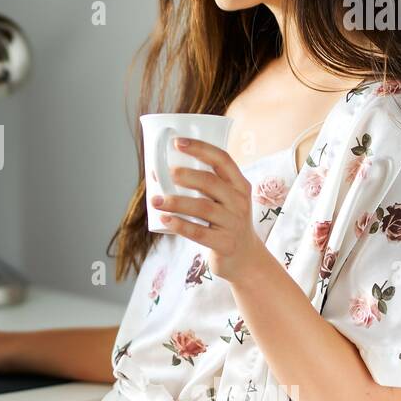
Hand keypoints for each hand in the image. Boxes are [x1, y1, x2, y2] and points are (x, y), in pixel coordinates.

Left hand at [149, 136, 269, 283]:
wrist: (245, 258)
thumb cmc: (226, 222)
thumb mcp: (227, 199)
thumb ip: (207, 184)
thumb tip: (165, 169)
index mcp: (239, 185)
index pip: (222, 159)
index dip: (200, 148)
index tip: (177, 142)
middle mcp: (239, 201)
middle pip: (210, 182)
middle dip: (184, 175)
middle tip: (163, 173)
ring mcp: (233, 223)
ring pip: (203, 207)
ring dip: (176, 202)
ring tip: (155, 200)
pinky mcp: (224, 244)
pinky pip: (199, 233)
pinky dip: (180, 225)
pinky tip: (164, 219)